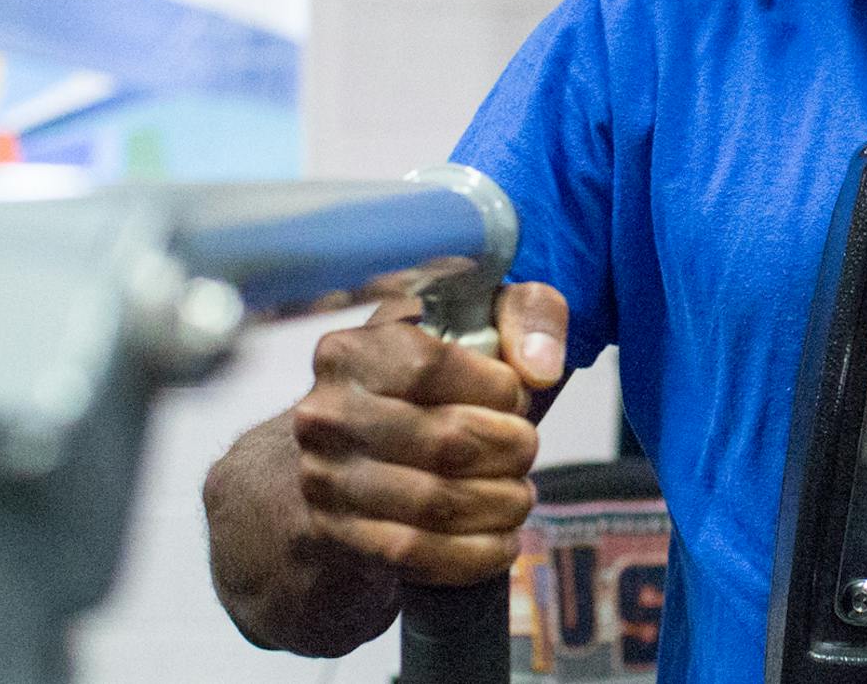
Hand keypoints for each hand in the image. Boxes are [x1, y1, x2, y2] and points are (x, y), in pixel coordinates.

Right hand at [289, 281, 567, 584]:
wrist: (345, 458)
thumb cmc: (426, 385)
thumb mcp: (471, 324)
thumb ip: (525, 312)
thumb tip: (542, 369)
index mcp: (352, 352)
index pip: (434, 367)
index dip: (497, 389)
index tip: (516, 398)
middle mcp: (326, 415)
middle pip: (447, 441)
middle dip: (511, 450)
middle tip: (524, 450)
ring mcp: (324, 480)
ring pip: (437, 505)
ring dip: (501, 504)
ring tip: (517, 494)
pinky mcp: (337, 536)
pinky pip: (418, 554)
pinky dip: (476, 554)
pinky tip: (501, 541)